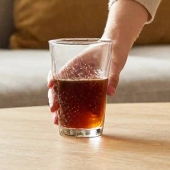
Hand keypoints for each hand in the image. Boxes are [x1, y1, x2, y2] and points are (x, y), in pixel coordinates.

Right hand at [48, 0, 146, 124]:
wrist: (118, 49)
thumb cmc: (115, 51)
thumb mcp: (115, 62)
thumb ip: (113, 76)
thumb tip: (110, 92)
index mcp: (78, 62)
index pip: (61, 70)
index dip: (54, 78)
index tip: (51, 86)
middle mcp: (75, 72)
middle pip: (59, 85)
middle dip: (54, 98)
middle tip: (53, 111)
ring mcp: (79, 80)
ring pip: (64, 94)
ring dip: (59, 106)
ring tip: (56, 120)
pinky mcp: (87, 88)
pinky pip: (75, 98)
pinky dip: (69, 108)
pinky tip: (66, 118)